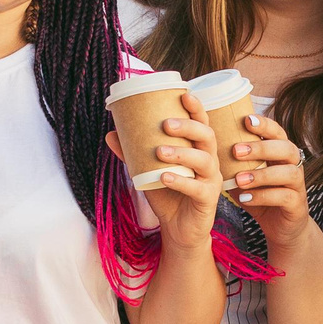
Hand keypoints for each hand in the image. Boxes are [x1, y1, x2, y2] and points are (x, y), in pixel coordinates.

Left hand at [140, 93, 224, 248]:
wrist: (178, 229)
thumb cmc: (166, 194)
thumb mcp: (147, 171)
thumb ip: (132, 154)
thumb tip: (111, 133)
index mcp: (198, 149)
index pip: (202, 123)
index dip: (196, 108)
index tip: (184, 94)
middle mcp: (209, 161)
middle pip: (207, 136)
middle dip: (188, 126)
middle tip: (165, 124)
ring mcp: (211, 181)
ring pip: (204, 160)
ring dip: (181, 152)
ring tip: (159, 151)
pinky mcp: (208, 200)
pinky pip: (197, 188)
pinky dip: (180, 181)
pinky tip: (163, 176)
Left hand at [223, 109, 313, 251]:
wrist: (280, 226)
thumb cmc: (260, 194)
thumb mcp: (245, 175)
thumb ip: (233, 160)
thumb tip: (204, 142)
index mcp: (281, 153)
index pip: (277, 132)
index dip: (265, 124)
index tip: (246, 120)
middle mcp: (293, 165)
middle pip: (286, 148)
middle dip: (261, 148)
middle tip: (236, 150)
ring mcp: (298, 185)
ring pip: (288, 173)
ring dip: (261, 175)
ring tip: (238, 179)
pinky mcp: (296, 204)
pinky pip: (284, 197)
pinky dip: (263, 197)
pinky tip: (244, 198)